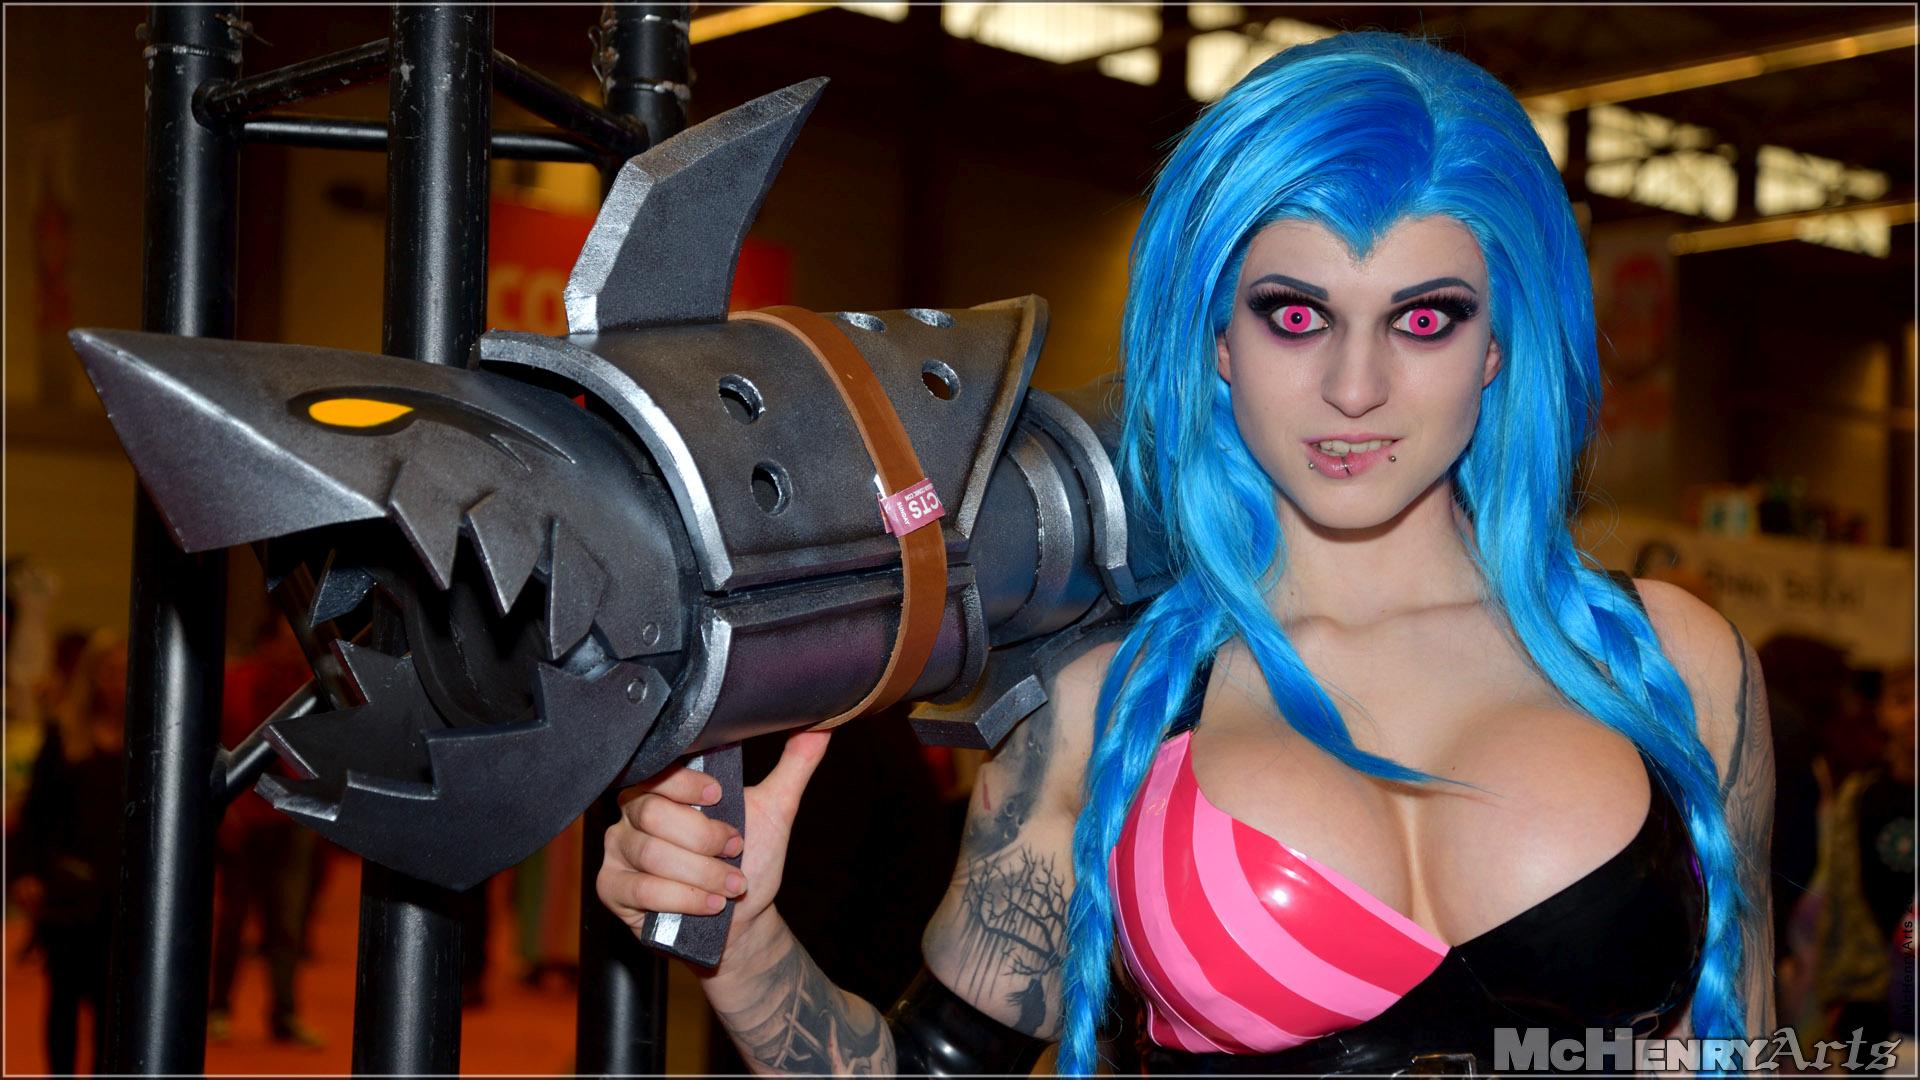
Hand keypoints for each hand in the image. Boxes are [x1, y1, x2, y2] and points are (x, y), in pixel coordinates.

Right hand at [598, 730, 830, 965]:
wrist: (740, 921)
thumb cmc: (749, 860)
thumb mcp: (774, 811)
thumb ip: (793, 766)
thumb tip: (820, 723)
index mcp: (664, 786)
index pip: (658, 770)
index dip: (687, 784)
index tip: (719, 796)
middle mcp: (633, 814)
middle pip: (653, 813)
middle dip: (704, 838)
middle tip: (735, 850)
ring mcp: (618, 851)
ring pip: (651, 854)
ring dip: (702, 873)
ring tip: (731, 885)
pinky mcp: (612, 889)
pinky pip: (641, 890)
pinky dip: (683, 897)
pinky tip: (710, 904)